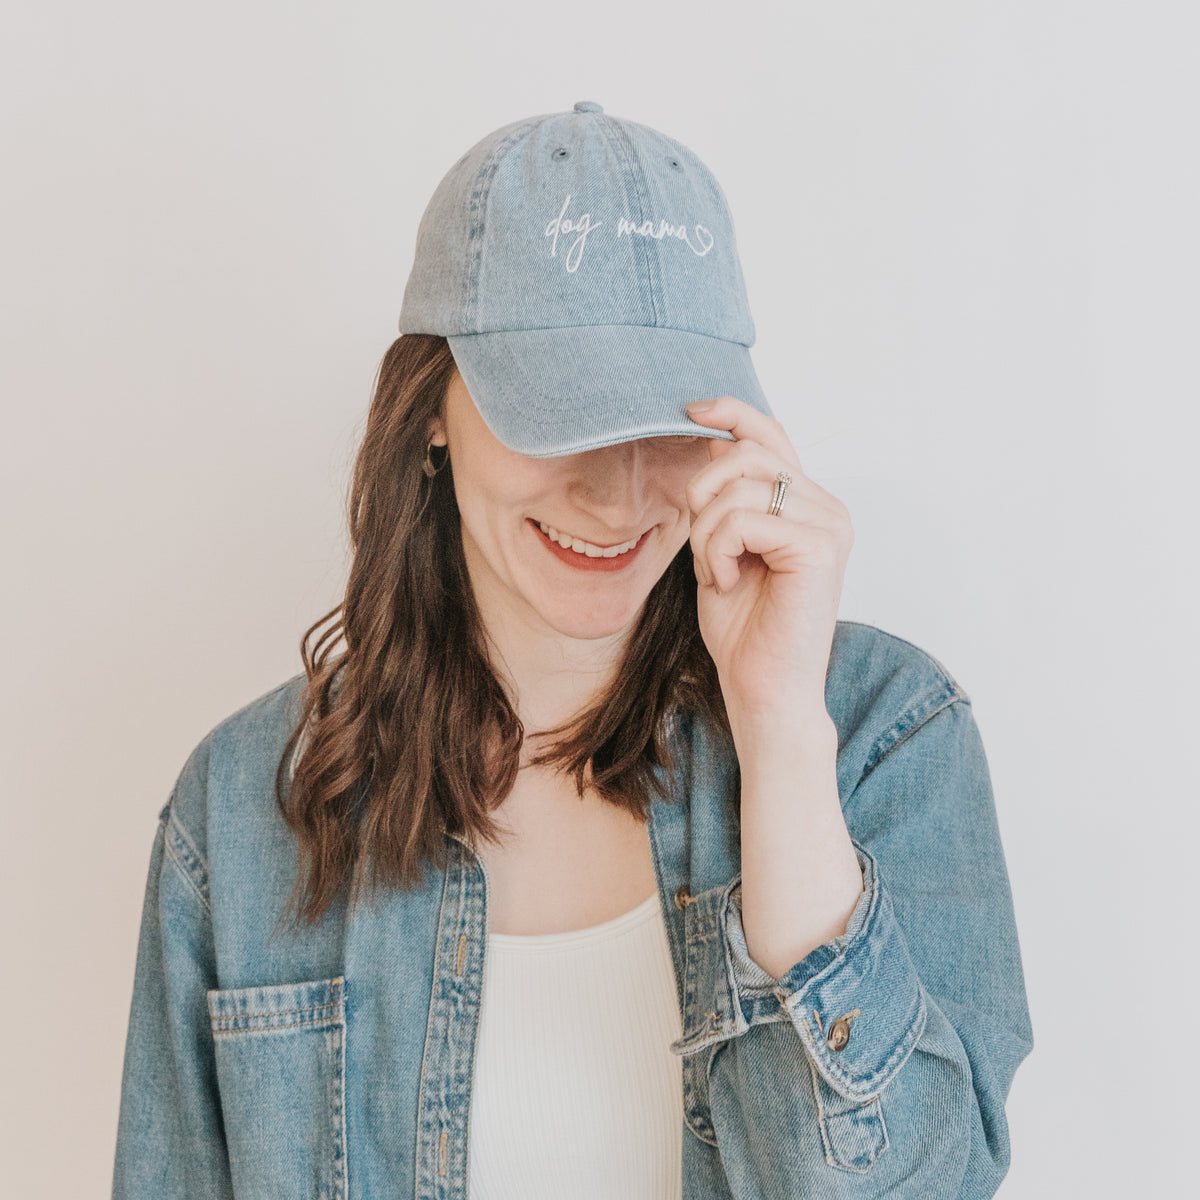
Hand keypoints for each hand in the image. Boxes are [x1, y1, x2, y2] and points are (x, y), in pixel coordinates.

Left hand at [684, 396, 853, 722]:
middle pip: (748, 454)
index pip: (772, 435)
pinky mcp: (820, 547)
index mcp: (807, 504)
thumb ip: (726, 499)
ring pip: (740, 488)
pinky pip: (743, 520)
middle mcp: (827, 507)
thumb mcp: (723, 547)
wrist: (763, 689)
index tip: (692, 411)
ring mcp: (829, 525)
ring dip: (706, 533)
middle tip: (702, 548)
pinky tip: (725, 583)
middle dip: (703, 495)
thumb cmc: (745, 628)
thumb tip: (712, 441)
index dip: (732, 412)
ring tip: (716, 572)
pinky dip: (717, 552)